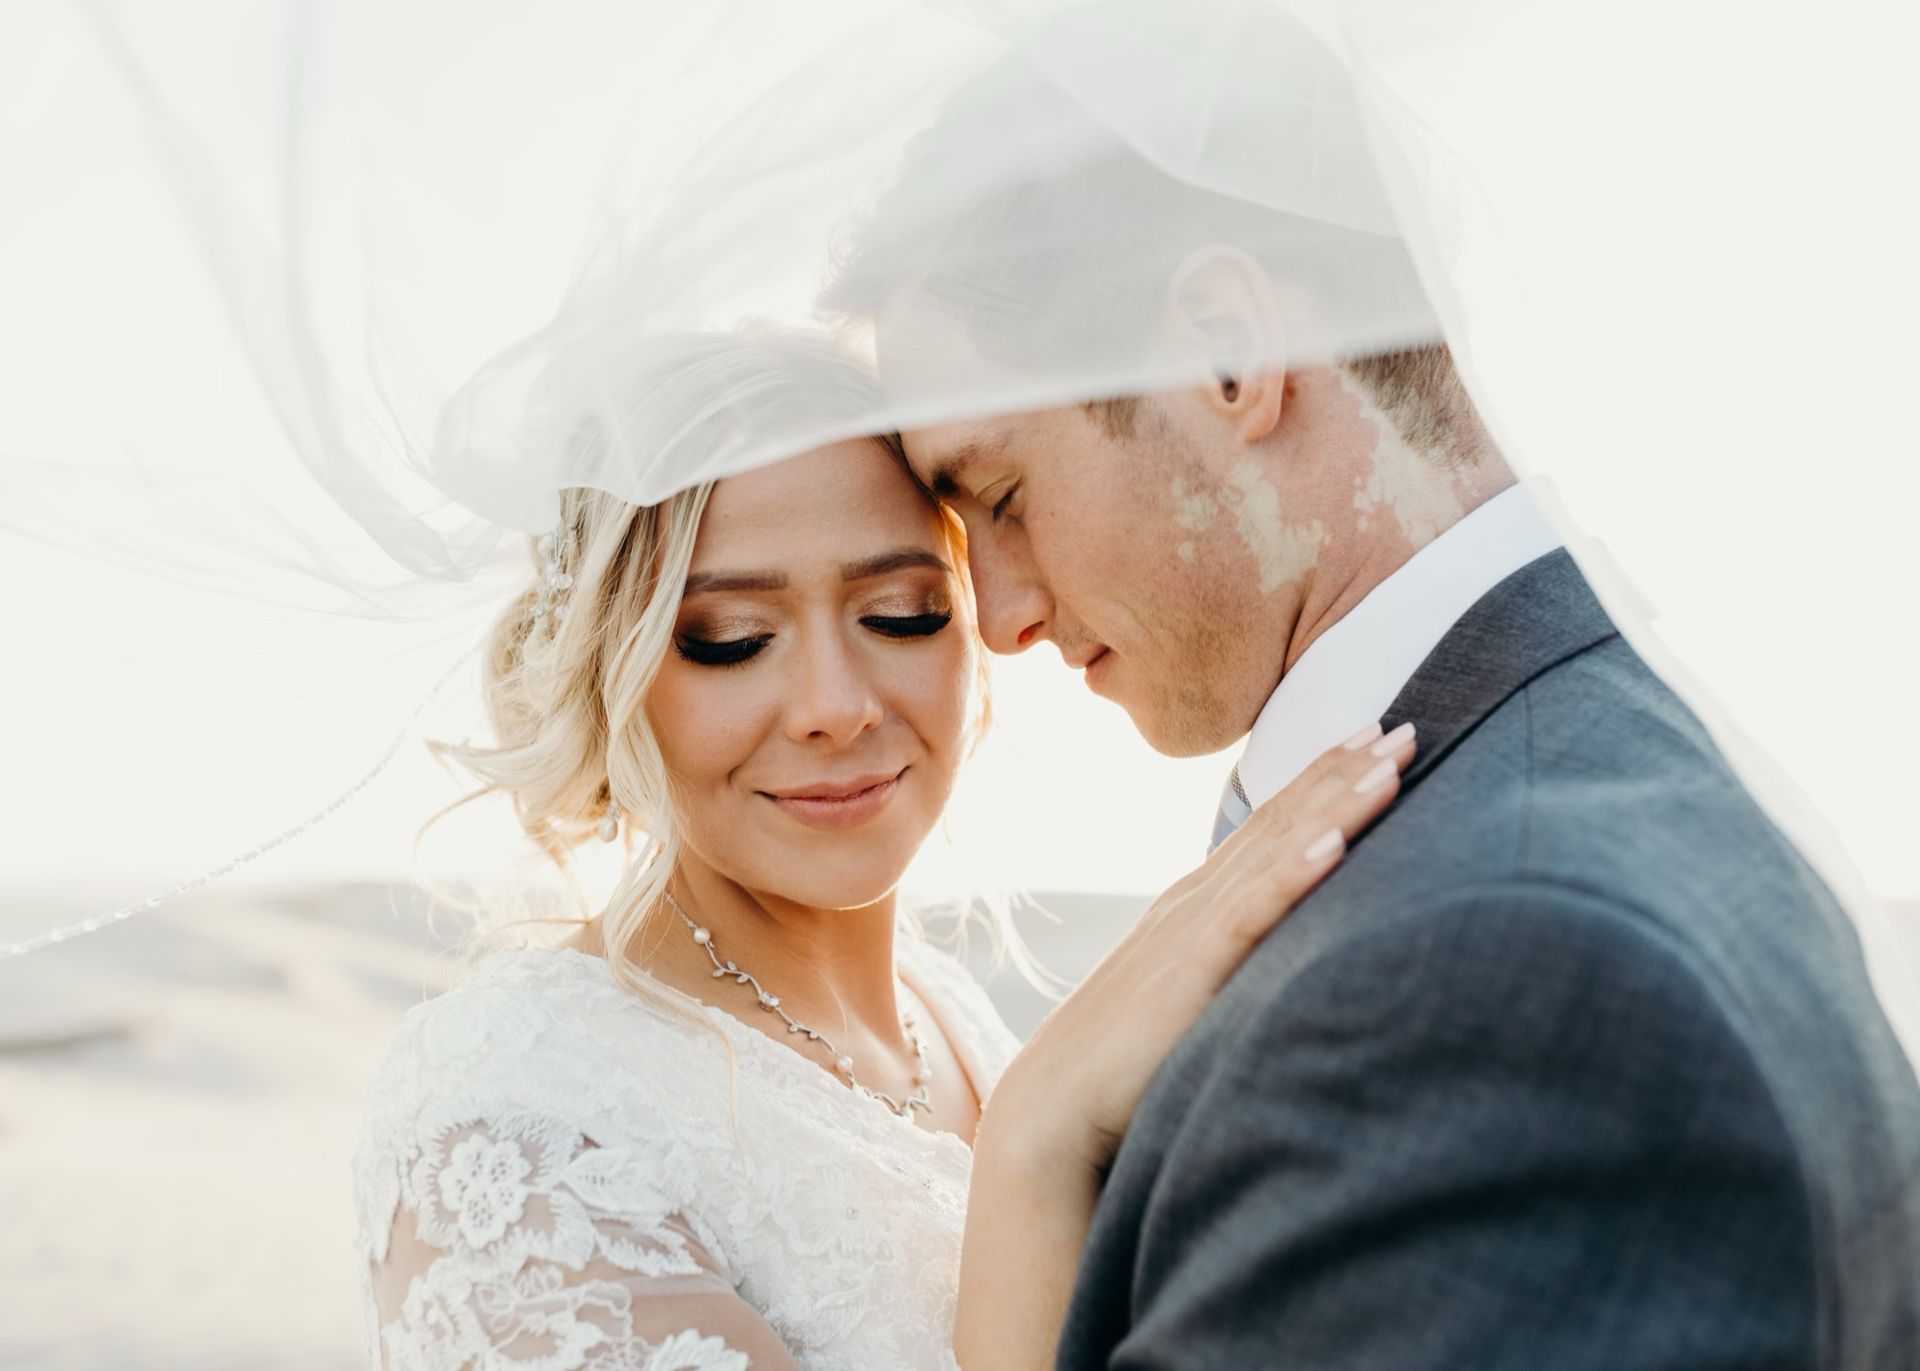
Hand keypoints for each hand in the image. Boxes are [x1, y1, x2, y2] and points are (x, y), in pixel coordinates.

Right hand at [986, 720, 1416, 1175]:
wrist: (1053, 1110)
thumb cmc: (1121, 1063)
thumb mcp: (1186, 995)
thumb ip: (1227, 964)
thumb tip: (1278, 959)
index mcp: (1196, 904)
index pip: (1271, 825)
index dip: (1323, 777)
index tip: (1374, 737)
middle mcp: (1196, 900)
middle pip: (1283, 820)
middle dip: (1345, 771)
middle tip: (1404, 724)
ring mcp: (1193, 930)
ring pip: (1278, 852)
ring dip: (1337, 806)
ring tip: (1388, 765)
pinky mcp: (1192, 972)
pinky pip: (1253, 915)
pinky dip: (1295, 874)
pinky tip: (1335, 844)